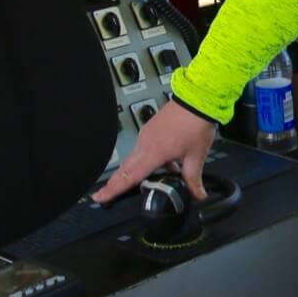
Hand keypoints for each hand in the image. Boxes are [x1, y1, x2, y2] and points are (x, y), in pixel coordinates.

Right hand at [91, 101, 215, 202]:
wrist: (196, 99)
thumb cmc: (195, 123)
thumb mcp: (196, 156)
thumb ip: (193, 178)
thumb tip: (198, 194)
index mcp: (153, 153)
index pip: (129, 177)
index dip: (113, 189)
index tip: (99, 197)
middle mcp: (145, 144)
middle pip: (125, 169)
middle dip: (114, 183)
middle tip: (103, 194)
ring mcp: (145, 135)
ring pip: (133, 158)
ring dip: (134, 171)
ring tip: (143, 182)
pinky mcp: (150, 129)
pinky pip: (142, 148)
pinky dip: (146, 159)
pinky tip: (164, 163)